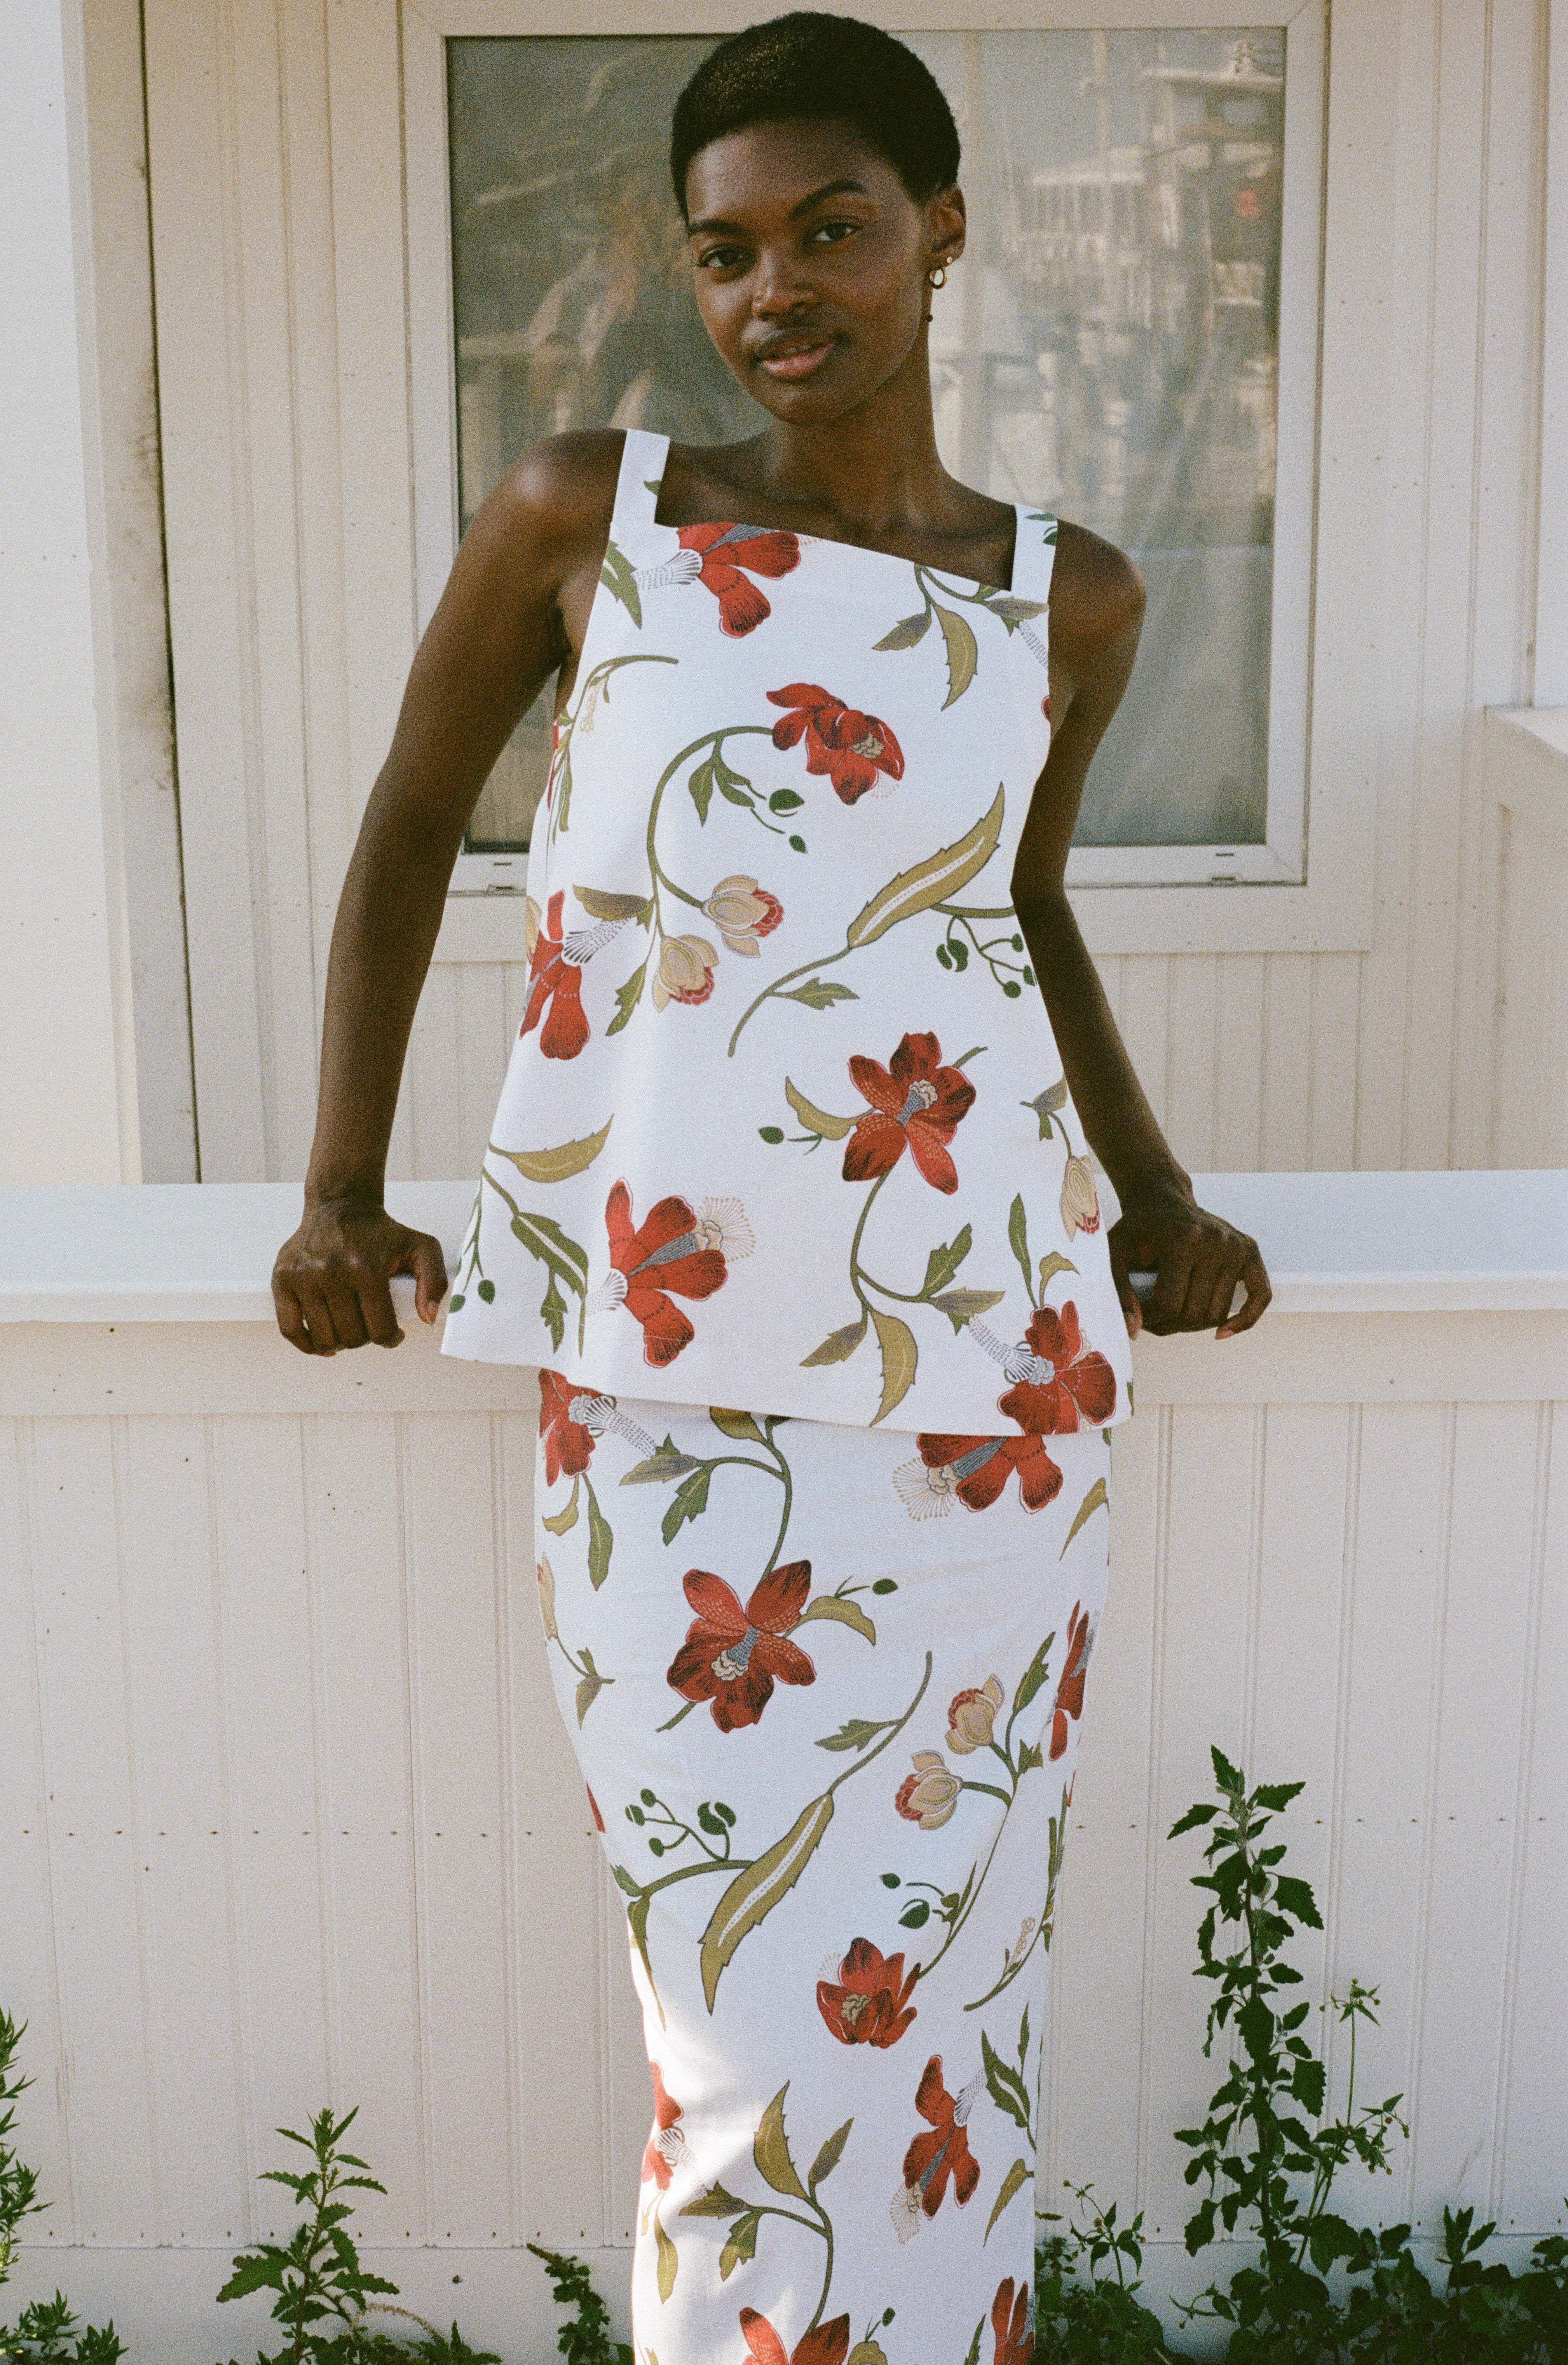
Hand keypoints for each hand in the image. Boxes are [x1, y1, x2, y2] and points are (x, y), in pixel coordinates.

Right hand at [272, 1197, 447, 1353]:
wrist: (339, 1206)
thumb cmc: (381, 1232)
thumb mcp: (421, 1247)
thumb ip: (434, 1281)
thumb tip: (428, 1318)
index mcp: (366, 1269)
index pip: (380, 1330)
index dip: (390, 1339)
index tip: (392, 1334)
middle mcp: (331, 1272)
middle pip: (351, 1337)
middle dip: (365, 1338)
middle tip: (369, 1325)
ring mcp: (303, 1276)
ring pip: (323, 1338)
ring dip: (339, 1342)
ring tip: (348, 1329)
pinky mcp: (282, 1278)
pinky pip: (289, 1329)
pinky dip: (306, 1343)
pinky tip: (321, 1342)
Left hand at [1109, 1187, 1270, 1339]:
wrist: (1163, 1203)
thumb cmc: (1139, 1230)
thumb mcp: (1115, 1252)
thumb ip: (1118, 1291)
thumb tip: (1132, 1329)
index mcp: (1182, 1240)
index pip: (1169, 1304)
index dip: (1150, 1319)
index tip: (1138, 1314)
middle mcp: (1215, 1241)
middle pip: (1195, 1312)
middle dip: (1169, 1325)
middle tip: (1154, 1320)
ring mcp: (1236, 1246)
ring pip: (1218, 1313)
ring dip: (1194, 1326)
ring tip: (1174, 1317)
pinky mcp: (1249, 1251)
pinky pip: (1260, 1296)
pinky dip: (1244, 1320)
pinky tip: (1223, 1332)